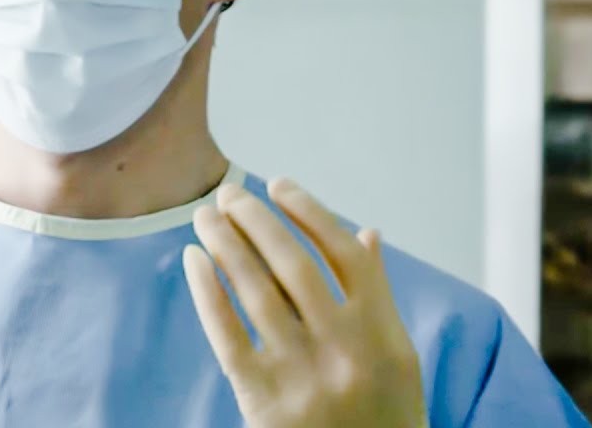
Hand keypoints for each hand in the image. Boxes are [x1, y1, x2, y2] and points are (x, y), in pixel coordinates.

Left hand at [182, 180, 426, 427]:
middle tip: (228, 194)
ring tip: (205, 216)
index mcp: (383, 335)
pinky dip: (208, 290)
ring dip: (226, 243)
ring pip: (256, 290)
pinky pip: (227, 332)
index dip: (310, 212)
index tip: (279, 185)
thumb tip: (366, 232)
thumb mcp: (397, 361)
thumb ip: (378, 297)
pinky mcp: (263, 399)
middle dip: (257, 219)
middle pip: (294, 263)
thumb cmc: (381, 417)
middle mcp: (345, 350)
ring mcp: (302, 375)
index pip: (344, 254)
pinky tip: (194, 259)